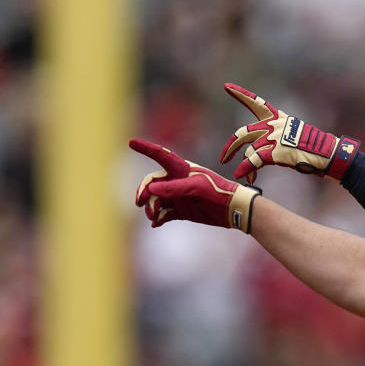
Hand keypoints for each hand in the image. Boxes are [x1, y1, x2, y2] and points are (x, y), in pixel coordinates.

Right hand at [130, 138, 258, 231]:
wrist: (233, 209)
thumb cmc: (218, 192)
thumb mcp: (196, 187)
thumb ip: (174, 188)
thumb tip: (150, 190)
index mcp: (181, 169)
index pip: (161, 155)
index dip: (146, 148)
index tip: (131, 142)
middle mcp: (177, 181)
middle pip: (152, 184)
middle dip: (143, 192)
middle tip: (140, 203)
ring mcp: (178, 197)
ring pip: (156, 201)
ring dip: (151, 208)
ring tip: (153, 216)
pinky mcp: (182, 211)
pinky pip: (164, 214)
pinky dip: (158, 219)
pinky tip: (156, 223)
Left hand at [219, 83, 359, 183]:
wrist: (328, 155)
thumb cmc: (314, 150)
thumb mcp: (293, 137)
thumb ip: (275, 139)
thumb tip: (258, 154)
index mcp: (279, 118)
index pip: (257, 102)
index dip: (241, 95)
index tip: (227, 87)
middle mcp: (274, 125)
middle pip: (244, 132)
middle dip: (231, 146)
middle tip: (224, 157)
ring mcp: (274, 138)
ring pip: (249, 150)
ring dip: (244, 166)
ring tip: (245, 176)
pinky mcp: (276, 152)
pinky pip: (254, 160)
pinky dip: (245, 169)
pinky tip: (241, 176)